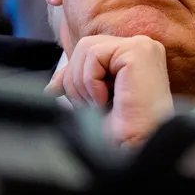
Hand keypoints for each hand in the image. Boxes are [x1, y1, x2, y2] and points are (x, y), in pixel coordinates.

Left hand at [46, 34, 175, 146]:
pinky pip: (95, 54)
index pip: (91, 50)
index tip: (57, 92)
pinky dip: (91, 81)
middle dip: (75, 78)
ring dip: (83, 83)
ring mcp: (142, 47)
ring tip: (99, 103)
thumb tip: (52, 86)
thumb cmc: (125, 132)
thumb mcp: (93, 102)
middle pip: (86, 45)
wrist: (141, 148)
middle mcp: (141, 47)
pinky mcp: (138, 51)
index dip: (71, 72)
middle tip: (88, 105)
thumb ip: (77, 84)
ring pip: (87, 48)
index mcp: (134, 57)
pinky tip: (106, 99)